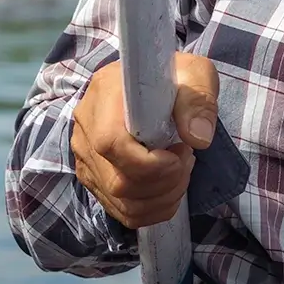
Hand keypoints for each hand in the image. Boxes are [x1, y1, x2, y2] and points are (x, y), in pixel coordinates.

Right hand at [71, 52, 219, 227]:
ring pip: (119, 200)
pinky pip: (119, 209)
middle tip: (187, 158)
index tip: (181, 150)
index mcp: (105, 94)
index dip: (149, 163)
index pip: (111, 144)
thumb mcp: (194, 74)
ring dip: (162, 197)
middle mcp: (86, 127)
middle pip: (116, 181)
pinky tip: (170, 186)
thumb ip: (197, 102)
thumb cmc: (174, 77)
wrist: (155, 83)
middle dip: (164, 182)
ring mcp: (85, 155)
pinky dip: (152, 208)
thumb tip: (198, 139)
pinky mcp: (93, 175)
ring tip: (181, 170)